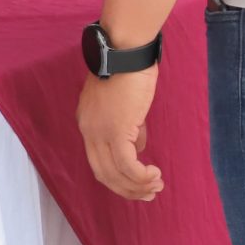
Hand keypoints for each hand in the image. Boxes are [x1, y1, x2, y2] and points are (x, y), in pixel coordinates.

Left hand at [78, 68, 163, 200]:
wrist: (124, 51)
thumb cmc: (128, 70)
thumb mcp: (125, 104)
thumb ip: (129, 127)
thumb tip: (138, 148)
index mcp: (87, 123)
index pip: (98, 161)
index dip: (118, 177)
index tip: (138, 183)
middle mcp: (88, 130)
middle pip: (103, 174)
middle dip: (127, 189)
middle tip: (150, 192)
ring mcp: (99, 132)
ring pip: (115, 174)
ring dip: (138, 186)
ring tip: (156, 185)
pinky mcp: (115, 131)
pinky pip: (127, 165)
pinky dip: (141, 176)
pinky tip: (155, 174)